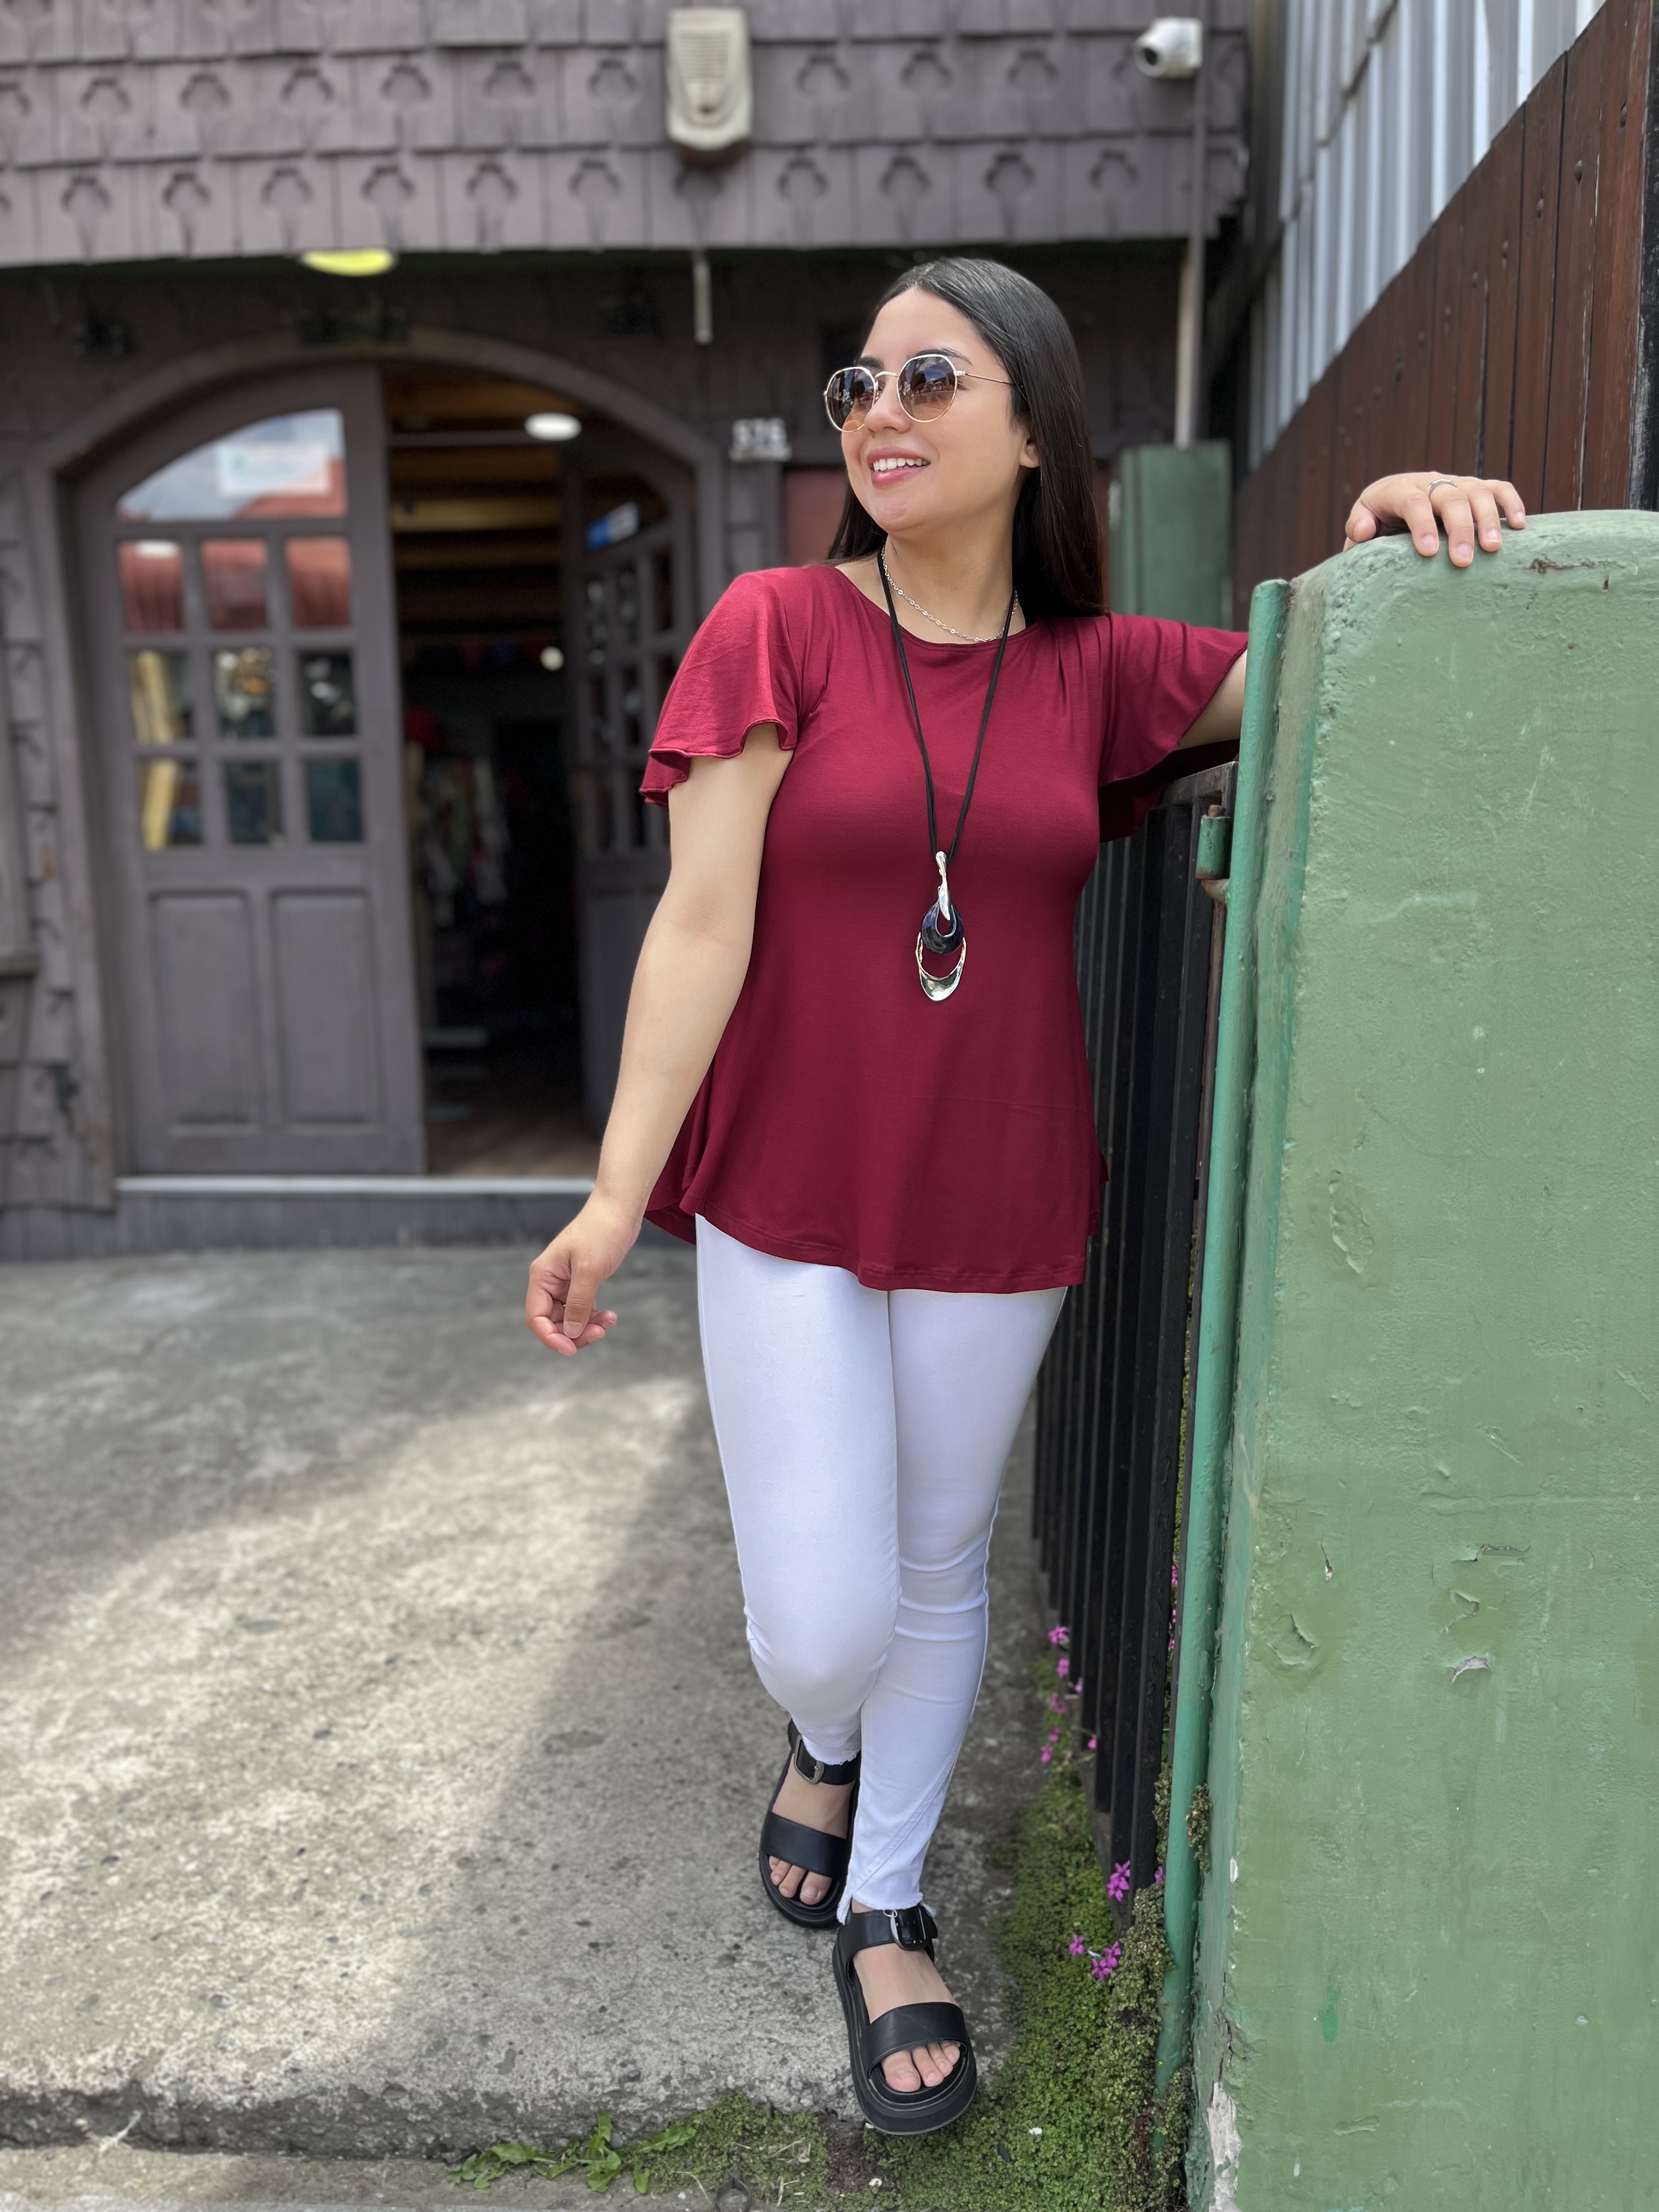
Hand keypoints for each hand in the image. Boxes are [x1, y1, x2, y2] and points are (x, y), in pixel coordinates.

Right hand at [525, 1192, 635, 1354]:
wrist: (619, 1210)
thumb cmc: (601, 1232)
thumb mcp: (590, 1270)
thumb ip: (578, 1304)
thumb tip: (570, 1333)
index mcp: (542, 1276)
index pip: (536, 1317)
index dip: (550, 1337)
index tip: (571, 1349)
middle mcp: (549, 1281)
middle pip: (552, 1322)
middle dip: (573, 1333)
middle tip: (599, 1334)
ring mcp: (565, 1283)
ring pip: (568, 1318)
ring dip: (587, 1326)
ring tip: (608, 1322)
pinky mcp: (581, 1282)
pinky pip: (582, 1309)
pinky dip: (594, 1316)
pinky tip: (610, 1315)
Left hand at [1343, 471, 1526, 566]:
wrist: (1392, 505)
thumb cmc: (1376, 525)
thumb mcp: (1361, 526)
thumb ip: (1358, 528)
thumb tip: (1364, 532)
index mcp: (1398, 490)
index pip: (1414, 503)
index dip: (1422, 525)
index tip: (1429, 553)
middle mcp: (1430, 481)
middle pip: (1450, 498)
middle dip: (1459, 528)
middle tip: (1464, 561)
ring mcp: (1456, 483)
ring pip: (1478, 492)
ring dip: (1489, 519)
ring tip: (1493, 549)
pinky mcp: (1475, 488)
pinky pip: (1498, 489)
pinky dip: (1512, 503)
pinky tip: (1520, 526)